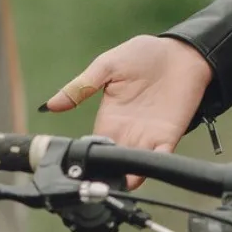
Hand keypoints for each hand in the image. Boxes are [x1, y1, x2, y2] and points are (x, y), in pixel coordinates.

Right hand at [42, 36, 213, 185]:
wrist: (182, 52)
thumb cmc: (144, 54)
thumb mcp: (106, 66)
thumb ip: (81, 86)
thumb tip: (50, 104)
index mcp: (109, 117)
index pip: (94, 145)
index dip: (89, 157)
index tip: (81, 166)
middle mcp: (127, 131)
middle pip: (113, 162)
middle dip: (107, 173)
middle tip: (99, 179)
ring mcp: (148, 136)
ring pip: (134, 167)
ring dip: (127, 176)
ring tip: (119, 178)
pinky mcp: (169, 136)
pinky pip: (160, 157)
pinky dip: (153, 165)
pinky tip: (144, 167)